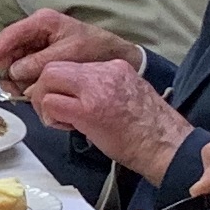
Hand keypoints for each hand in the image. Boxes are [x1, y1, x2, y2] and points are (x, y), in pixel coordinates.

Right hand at [0, 6, 138, 95]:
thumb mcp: (68, 54)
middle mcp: (37, 30)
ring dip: (17, 78)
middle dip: (7, 70)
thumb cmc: (96, 49)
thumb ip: (40, 63)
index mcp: (43, 22)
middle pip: (10, 50)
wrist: (116, 56)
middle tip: (9, 89)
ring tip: (23, 93)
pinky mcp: (43, 56)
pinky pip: (27, 68)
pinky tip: (31, 90)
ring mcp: (39, 43)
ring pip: (17, 61)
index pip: (11, 35)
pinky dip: (26, 80)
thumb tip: (15, 72)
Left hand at [27, 57, 191, 184]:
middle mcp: (104, 71)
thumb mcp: (128, 93)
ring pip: (48, 80)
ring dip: (44, 103)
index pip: (72, 64)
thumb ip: (101, 87)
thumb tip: (74, 93)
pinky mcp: (88, 111)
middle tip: (49, 109)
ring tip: (59, 120)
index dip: (59, 82)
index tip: (61, 98)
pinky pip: (52, 104)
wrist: (165, 146)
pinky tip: (67, 128)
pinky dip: (51, 117)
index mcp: (114, 66)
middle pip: (54, 67)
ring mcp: (95, 89)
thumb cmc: (149, 130)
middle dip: (43, 88)